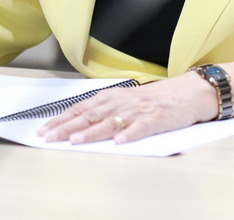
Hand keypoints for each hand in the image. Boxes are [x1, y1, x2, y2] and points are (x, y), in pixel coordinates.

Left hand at [37, 71, 217, 144]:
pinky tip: (120, 141)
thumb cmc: (157, 98)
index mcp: (113, 96)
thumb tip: (79, 122)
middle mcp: (122, 102)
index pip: (81, 108)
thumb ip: (106, 110)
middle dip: (67, 127)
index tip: (44, 129)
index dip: (62, 118)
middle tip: (49, 137)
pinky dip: (130, 133)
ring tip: (76, 140)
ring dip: (92, 132)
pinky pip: (142, 127)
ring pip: (111, 121)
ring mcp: (139, 110)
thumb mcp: (127, 100)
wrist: (189, 92)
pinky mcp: (157, 119)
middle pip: (90, 115)